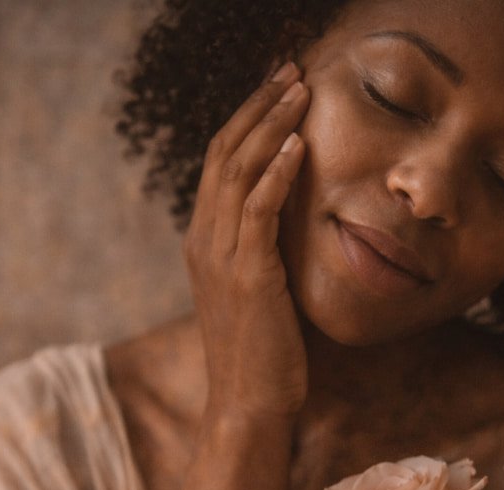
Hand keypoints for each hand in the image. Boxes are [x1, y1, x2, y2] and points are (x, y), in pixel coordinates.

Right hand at [184, 62, 310, 420]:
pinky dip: (275, 174)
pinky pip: (257, 212)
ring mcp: (220, 257)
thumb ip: (263, 251)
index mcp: (204, 241)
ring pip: (238, 173)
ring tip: (299, 90)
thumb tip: (292, 223)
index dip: (246, 119)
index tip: (277, 86)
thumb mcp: (259, 291)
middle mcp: (203, 241)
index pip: (220, 163)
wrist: (249, 405)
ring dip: (270, 126)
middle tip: (290, 69)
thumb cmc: (263, 354)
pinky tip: (297, 145)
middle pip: (224, 154)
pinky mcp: (246, 276)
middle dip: (258, 106)